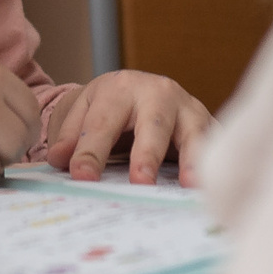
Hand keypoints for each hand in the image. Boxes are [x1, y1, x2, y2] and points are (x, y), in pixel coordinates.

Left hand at [43, 71, 212, 185]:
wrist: (138, 89)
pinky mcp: (207, 123)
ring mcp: (187, 107)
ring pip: (193, 131)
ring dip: (192, 158)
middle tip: (139, 182)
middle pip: (153, 124)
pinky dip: (212, 163)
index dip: (91, 152)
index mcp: (120, 88)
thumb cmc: (109, 106)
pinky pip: (213, 143)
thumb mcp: (82, 111)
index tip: (82, 177)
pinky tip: (210, 185)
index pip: (103, 123)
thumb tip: (59, 159)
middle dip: (146, 153)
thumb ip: (70, 136)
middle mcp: (158, 92)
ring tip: (190, 185)